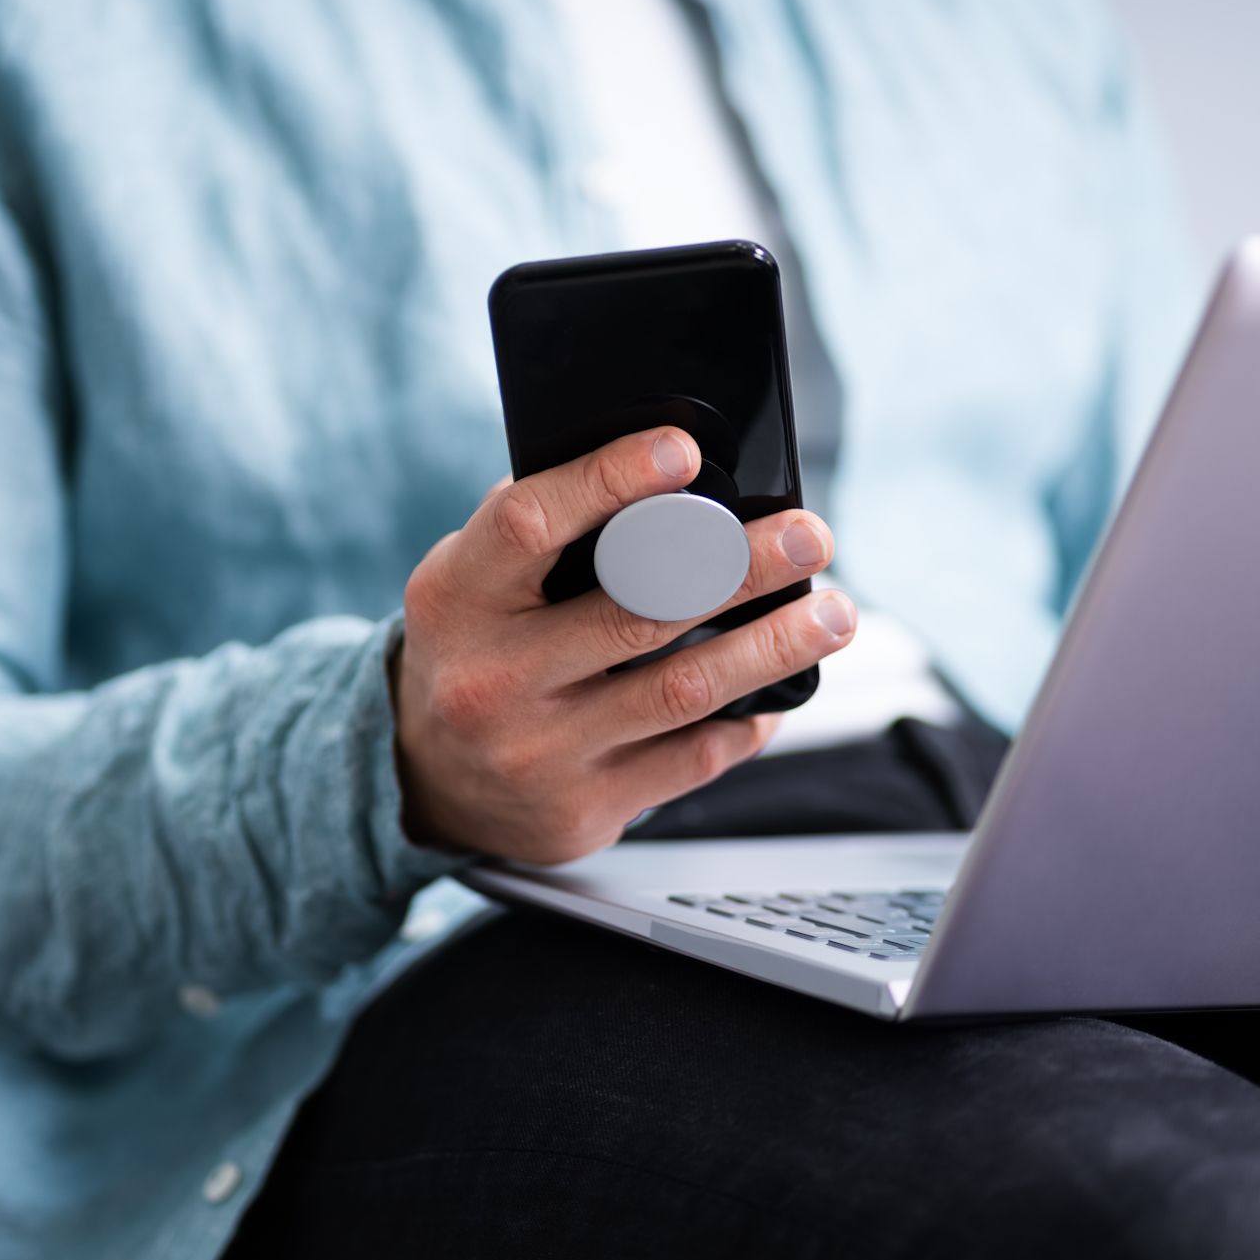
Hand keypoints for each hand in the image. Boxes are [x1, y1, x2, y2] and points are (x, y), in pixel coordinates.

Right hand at [393, 426, 855, 862]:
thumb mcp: (472, 580)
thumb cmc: (475, 648)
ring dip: (773, 646)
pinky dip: (746, 720)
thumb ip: (544, 532)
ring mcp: (538, 752)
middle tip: (810, 536)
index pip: (531, 523)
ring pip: (682, 690)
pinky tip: (778, 691)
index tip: (684, 450)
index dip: (609, 480)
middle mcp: (492, 678)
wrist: (426, 780)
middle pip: (637, 611)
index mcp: (458, 597)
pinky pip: (690, 758)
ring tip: (834, 614)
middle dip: (740, 567)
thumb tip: (670, 474)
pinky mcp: (583, 809)